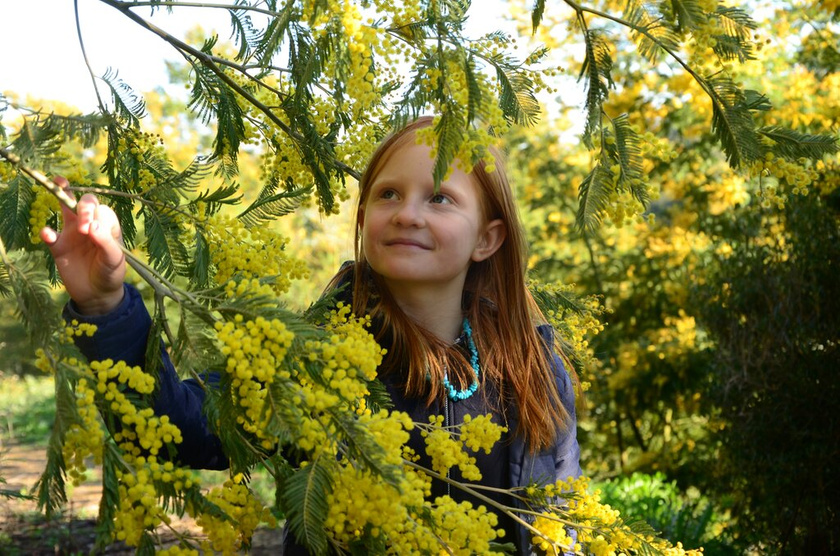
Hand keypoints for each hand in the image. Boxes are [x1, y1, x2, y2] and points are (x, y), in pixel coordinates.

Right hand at [41, 176, 125, 314]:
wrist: (97, 294)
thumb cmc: (111, 273)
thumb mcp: (114, 260)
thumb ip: (106, 242)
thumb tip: (92, 225)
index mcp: (107, 226)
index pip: (101, 210)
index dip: (97, 216)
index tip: (92, 231)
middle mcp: (90, 225)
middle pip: (85, 203)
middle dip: (84, 207)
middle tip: (83, 229)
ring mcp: (73, 234)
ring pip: (66, 209)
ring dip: (63, 199)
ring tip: (61, 193)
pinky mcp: (59, 247)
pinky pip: (50, 235)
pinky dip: (47, 233)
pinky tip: (47, 234)